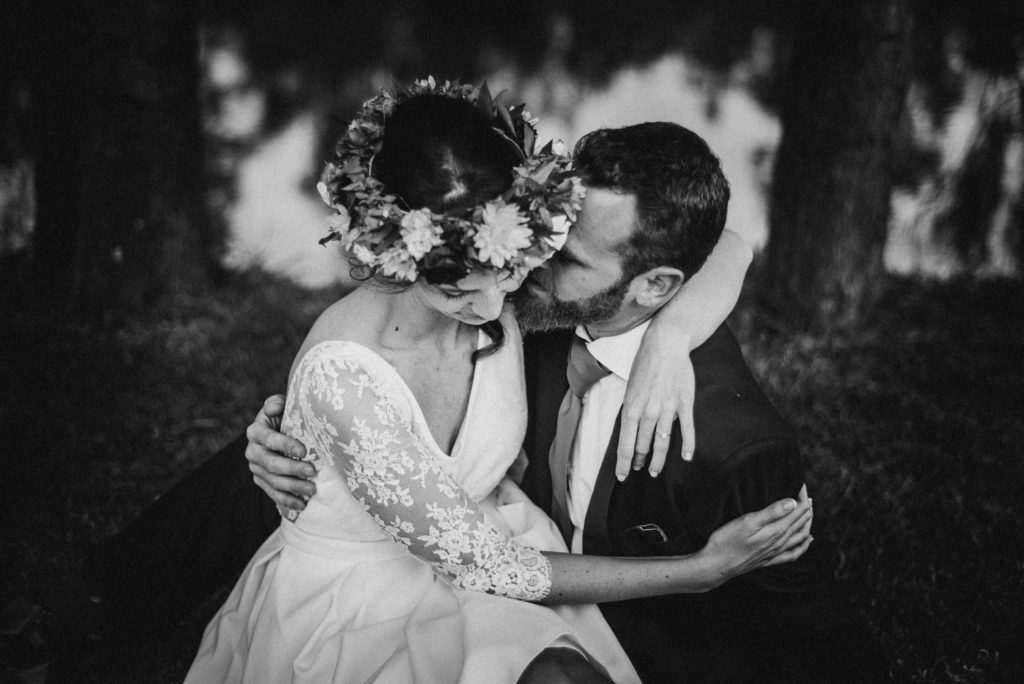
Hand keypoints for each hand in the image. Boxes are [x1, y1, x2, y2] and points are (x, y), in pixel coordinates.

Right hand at [245, 394, 315, 513]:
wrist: (280, 430)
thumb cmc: (285, 416)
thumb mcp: (281, 406)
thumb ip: (276, 403)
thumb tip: (274, 408)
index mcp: (255, 431)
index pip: (269, 439)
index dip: (285, 445)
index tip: (304, 450)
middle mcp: (252, 451)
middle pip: (271, 464)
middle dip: (292, 469)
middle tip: (312, 472)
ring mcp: (256, 468)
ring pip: (273, 481)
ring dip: (293, 487)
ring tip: (312, 490)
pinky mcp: (261, 481)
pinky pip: (273, 493)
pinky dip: (287, 500)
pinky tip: (302, 504)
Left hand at [618, 330, 695, 480]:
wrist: (666, 344)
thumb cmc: (644, 364)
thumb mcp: (629, 388)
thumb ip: (631, 410)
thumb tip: (631, 430)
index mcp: (631, 408)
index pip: (625, 444)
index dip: (623, 463)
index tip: (622, 476)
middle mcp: (648, 412)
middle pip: (642, 446)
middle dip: (639, 461)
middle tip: (638, 469)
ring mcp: (668, 409)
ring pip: (662, 442)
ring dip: (658, 459)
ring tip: (655, 471)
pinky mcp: (684, 403)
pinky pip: (687, 429)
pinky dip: (688, 445)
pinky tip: (687, 457)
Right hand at [699, 485, 812, 588]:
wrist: (717, 565)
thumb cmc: (727, 541)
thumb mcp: (747, 522)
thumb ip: (771, 512)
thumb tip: (793, 503)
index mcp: (776, 530)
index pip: (796, 511)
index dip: (801, 497)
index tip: (801, 484)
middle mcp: (780, 542)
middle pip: (800, 523)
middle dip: (806, 507)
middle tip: (806, 494)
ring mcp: (776, 552)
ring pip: (801, 537)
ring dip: (807, 523)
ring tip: (809, 512)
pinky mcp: (770, 560)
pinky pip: (794, 553)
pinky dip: (804, 545)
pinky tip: (807, 540)